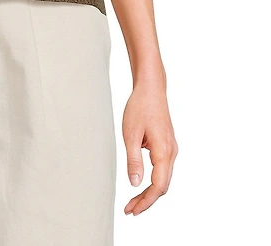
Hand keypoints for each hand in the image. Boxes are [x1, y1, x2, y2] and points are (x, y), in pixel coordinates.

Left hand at [122, 81, 177, 215]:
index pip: (158, 186)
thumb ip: (133, 160)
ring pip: (163, 179)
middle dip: (146, 200)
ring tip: (133, 201)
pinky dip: (153, 180)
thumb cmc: (140, 107)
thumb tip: (135, 184)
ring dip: (149, 191)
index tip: (132, 210)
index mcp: (164, 152)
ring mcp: (171, 149)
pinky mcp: (167, 146)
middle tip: (129, 210)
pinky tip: (141, 183)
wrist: (151, 89)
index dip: (146, 201)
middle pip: (162, 186)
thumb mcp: (130, 134)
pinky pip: (163, 169)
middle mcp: (171, 153)